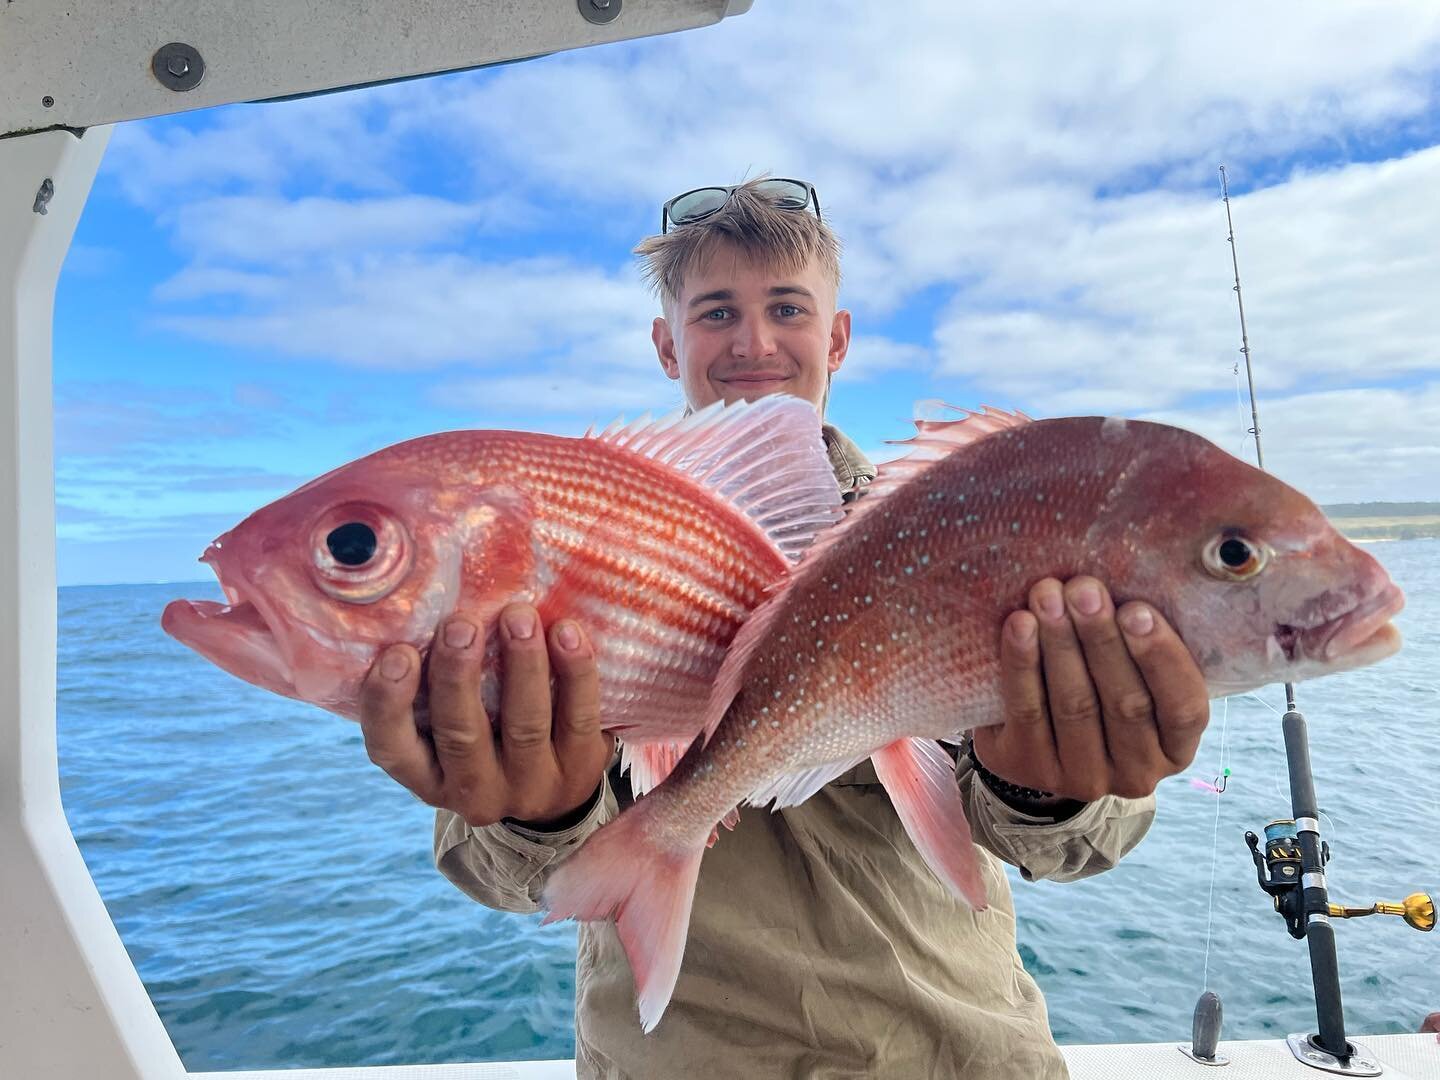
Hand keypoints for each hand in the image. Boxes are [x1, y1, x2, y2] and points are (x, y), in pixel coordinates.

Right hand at [358, 603, 611, 828]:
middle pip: (460, 735)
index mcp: (430, 777)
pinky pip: (577, 717)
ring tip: (518, 616)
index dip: (388, 704)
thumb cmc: (490, 740)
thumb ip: (432, 689)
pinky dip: (574, 672)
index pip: (392, 749)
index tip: (397, 652)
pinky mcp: (580, 768)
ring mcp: (531, 785)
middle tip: (460, 624)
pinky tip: (566, 632)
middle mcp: (475, 791)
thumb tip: (423, 609)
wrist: (562, 795)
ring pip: (524, 724)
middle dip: (458, 676)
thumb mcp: (449, 733)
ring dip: (521, 664)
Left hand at [973, 576, 1209, 806]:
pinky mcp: (1030, 768)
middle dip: (1102, 639)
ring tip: (1048, 594)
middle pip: (1125, 703)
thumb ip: (1141, 642)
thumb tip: (1135, 573)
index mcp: (1176, 748)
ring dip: (1061, 643)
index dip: (1161, 658)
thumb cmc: (1098, 685)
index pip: (1183, 708)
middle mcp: (1136, 772)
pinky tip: (1019, 624)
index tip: (1137, 610)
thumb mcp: (1133, 674)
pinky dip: (1022, 663)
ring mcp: (1082, 777)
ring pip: (1075, 705)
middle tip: (1084, 589)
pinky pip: (1027, 710)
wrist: (1031, 738)